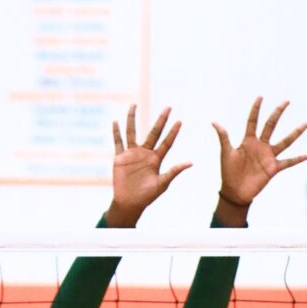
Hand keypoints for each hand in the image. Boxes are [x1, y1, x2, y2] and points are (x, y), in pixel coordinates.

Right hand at [107, 106, 190, 226]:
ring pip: (132, 132)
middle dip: (161, 120)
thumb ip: (174, 171)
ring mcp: (132, 154)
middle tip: (169, 107)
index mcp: (156, 159)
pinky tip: (115, 121)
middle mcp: (145, 153)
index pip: (167, 142)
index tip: (180, 121)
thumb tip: (191, 163)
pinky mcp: (120, 157)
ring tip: (134, 105)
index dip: (173, 132)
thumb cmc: (147, 196)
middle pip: (154, 132)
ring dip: (132, 119)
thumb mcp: (163, 183)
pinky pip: (117, 142)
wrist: (130, 203)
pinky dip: (116, 132)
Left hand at [212, 98, 306, 221]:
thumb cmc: (229, 172)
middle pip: (271, 126)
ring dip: (295, 133)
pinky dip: (299, 159)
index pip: (252, 121)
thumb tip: (214, 121)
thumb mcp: (226, 153)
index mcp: (248, 140)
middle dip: (278, 113)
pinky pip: (289, 162)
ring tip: (305, 124)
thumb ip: (223, 137)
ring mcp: (268, 156)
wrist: (235, 192)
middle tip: (287, 101)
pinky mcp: (274, 168)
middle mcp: (260, 146)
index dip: (256, 109)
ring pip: (284, 142)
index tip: (261, 97)